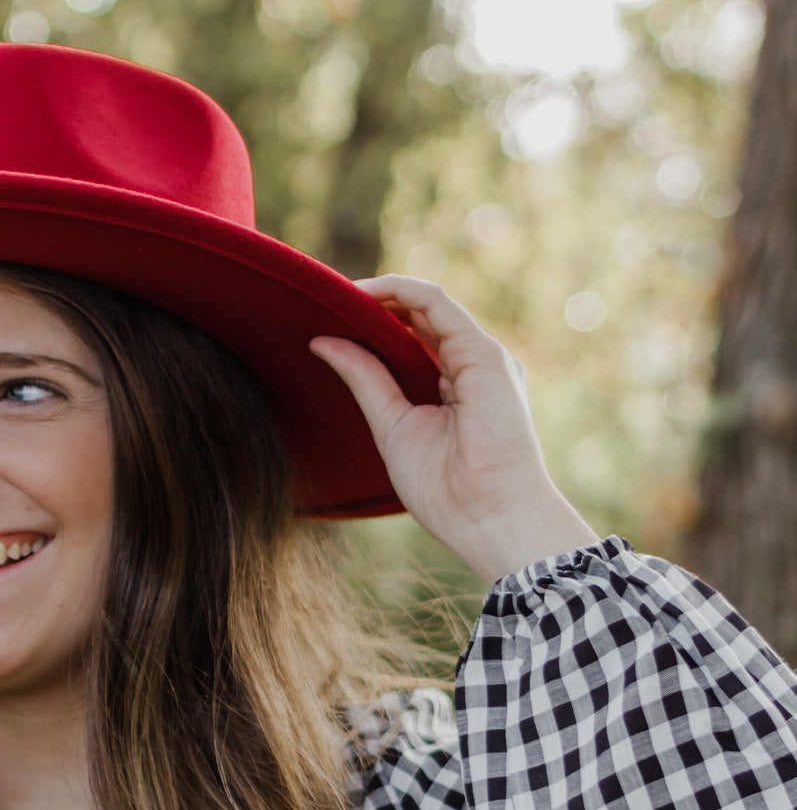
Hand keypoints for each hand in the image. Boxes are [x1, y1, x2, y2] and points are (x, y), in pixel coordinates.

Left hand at [309, 274, 600, 585]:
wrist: (488, 518)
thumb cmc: (447, 489)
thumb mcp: (391, 425)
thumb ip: (365, 380)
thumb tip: (321, 341)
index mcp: (456, 386)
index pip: (413, 339)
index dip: (374, 324)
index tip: (330, 319)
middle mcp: (472, 366)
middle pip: (419, 319)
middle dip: (374, 305)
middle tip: (324, 300)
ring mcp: (481, 357)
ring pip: (427, 305)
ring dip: (382, 293)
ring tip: (335, 292)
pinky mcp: (483, 354)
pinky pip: (437, 304)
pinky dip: (399, 291)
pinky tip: (363, 293)